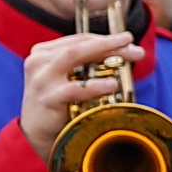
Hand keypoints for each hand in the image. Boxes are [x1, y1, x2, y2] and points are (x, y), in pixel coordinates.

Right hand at [20, 32, 142, 155]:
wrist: (39, 132)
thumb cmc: (60, 102)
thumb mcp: (70, 77)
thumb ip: (88, 63)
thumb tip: (128, 52)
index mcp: (43, 53)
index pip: (79, 40)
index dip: (106, 39)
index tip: (129, 41)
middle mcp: (38, 62)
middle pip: (78, 46)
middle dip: (109, 43)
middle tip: (133, 46)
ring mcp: (41, 79)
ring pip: (72, 57)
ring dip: (104, 55)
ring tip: (129, 59)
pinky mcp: (47, 98)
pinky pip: (74, 89)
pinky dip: (95, 85)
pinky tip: (112, 84)